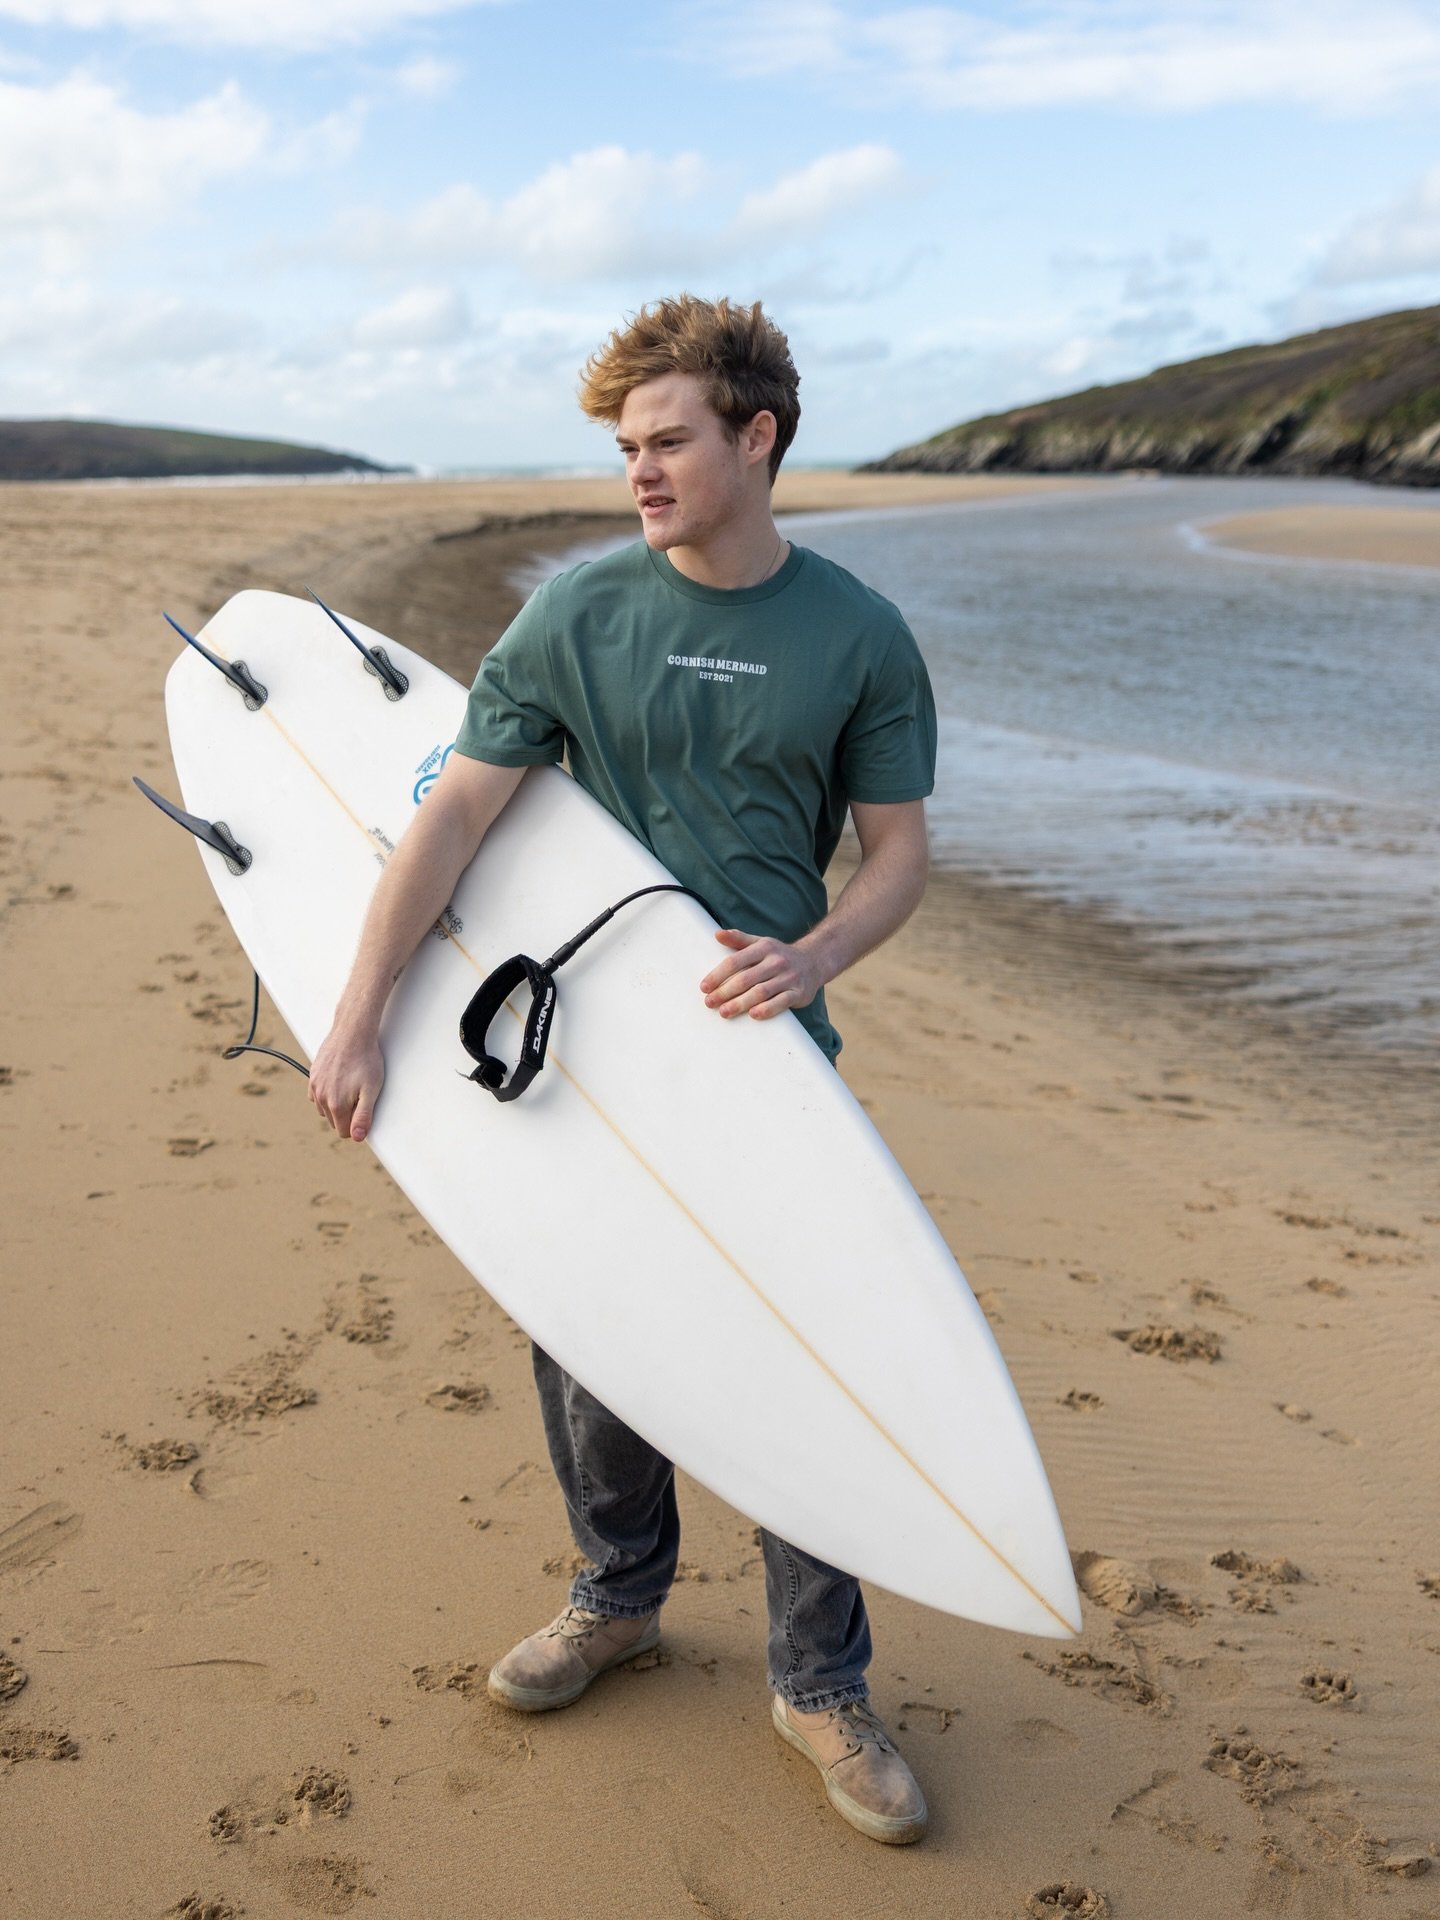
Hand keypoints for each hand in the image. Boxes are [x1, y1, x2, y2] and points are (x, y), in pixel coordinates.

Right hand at [308, 1023, 384, 1140]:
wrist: (353, 1032)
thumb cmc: (366, 1060)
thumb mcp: (371, 1090)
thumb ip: (363, 1116)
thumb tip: (356, 1138)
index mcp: (336, 1105)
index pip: (344, 1132)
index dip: (357, 1125)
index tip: (365, 1111)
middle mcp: (321, 1097)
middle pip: (334, 1121)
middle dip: (347, 1115)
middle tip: (360, 1095)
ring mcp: (315, 1086)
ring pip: (324, 1109)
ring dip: (336, 1104)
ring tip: (351, 1087)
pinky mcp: (313, 1075)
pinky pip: (316, 1095)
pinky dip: (327, 1093)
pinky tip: (339, 1082)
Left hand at [699, 927, 823, 1020]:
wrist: (814, 962)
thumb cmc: (779, 955)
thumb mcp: (761, 943)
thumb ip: (739, 940)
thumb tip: (717, 934)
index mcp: (764, 948)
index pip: (736, 961)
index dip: (718, 974)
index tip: (704, 987)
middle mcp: (776, 961)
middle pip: (746, 978)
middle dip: (725, 992)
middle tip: (710, 1002)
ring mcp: (789, 977)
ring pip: (761, 992)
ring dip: (740, 1003)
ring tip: (724, 1012)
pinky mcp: (798, 992)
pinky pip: (781, 1002)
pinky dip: (767, 1009)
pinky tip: (753, 1015)